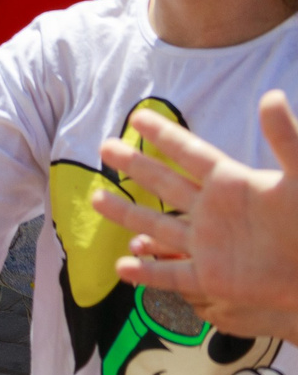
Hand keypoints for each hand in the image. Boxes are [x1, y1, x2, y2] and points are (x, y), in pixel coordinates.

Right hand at [94, 91, 297, 341]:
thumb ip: (286, 139)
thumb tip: (273, 96)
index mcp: (231, 183)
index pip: (190, 153)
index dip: (165, 135)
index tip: (138, 117)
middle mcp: (213, 211)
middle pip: (165, 184)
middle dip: (135, 165)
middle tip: (106, 147)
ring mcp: (210, 245)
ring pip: (158, 226)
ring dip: (127, 213)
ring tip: (96, 200)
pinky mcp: (213, 279)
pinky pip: (173, 275)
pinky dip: (147, 273)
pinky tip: (121, 268)